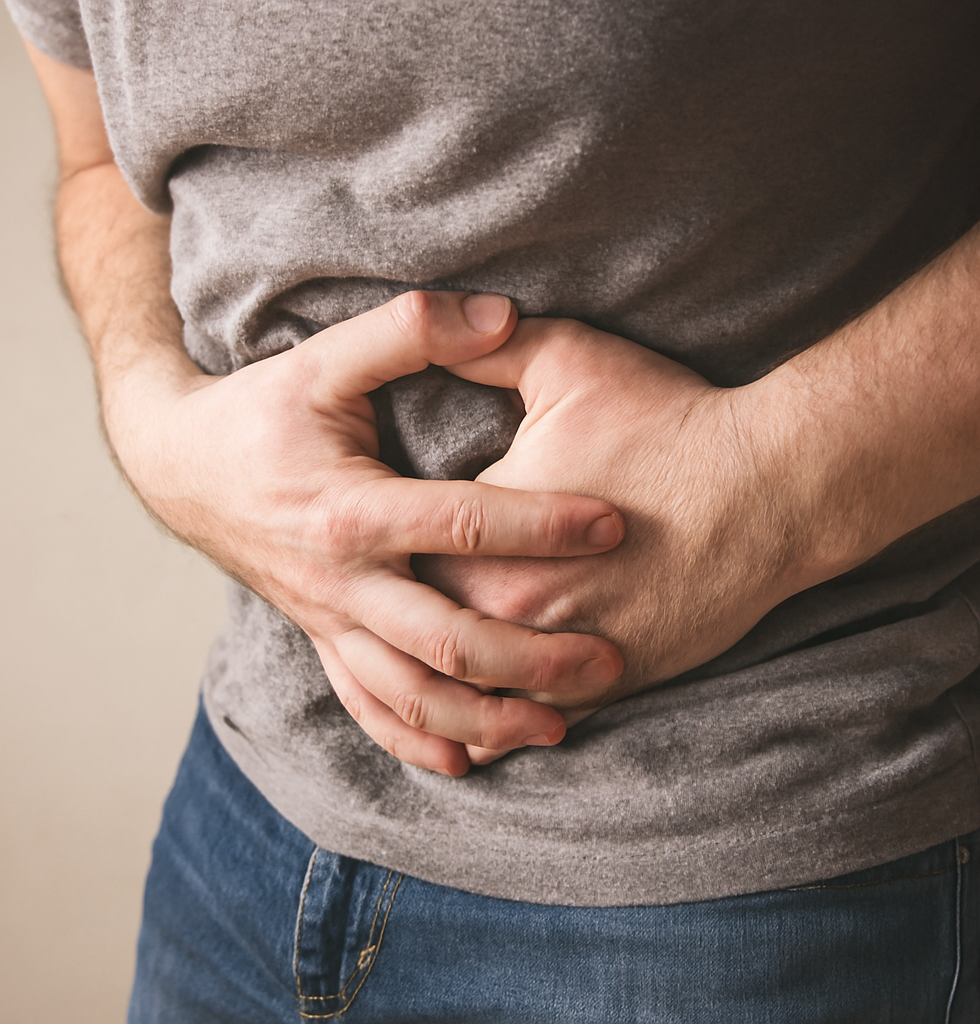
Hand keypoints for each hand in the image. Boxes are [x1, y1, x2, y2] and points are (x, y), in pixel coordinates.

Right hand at [106, 293, 625, 774]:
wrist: (181, 470)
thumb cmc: (259, 412)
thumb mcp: (324, 359)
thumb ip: (409, 330)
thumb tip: (500, 312)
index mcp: (350, 510)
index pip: (462, 524)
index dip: (542, 524)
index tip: (612, 524)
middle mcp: (342, 581)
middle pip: (446, 639)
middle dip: (532, 658)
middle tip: (608, 660)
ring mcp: (331, 621)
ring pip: (413, 694)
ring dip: (487, 717)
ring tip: (560, 725)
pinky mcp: (323, 639)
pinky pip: (370, 707)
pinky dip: (420, 740)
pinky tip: (472, 759)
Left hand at [419, 317, 812, 760]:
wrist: (772, 485)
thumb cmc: (669, 419)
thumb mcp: (569, 361)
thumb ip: (485, 353)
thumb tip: (435, 331)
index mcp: (478, 535)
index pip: (398, 560)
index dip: (384, 557)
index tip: (375, 550)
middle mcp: (507, 607)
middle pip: (418, 636)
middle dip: (397, 629)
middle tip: (376, 617)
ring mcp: (557, 655)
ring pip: (464, 698)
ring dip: (439, 692)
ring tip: (416, 679)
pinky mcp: (607, 685)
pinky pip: (530, 725)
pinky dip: (499, 726)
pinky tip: (482, 719)